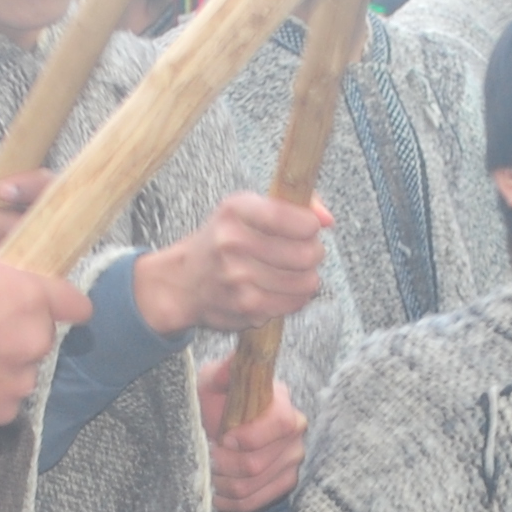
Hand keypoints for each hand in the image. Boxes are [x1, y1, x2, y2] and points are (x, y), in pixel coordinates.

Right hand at [0, 242, 89, 432]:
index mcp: (30, 297)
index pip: (75, 304)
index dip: (62, 303)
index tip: (52, 305)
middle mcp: (33, 341)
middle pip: (40, 337)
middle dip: (17, 334)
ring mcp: (18, 381)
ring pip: (19, 371)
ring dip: (0, 366)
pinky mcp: (0, 413)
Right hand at [136, 191, 328, 333]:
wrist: (182, 281)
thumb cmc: (223, 240)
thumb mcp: (246, 209)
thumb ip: (291, 204)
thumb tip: (328, 219)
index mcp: (235, 210)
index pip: (291, 218)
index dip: (310, 225)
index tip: (308, 227)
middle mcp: (232, 243)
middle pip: (307, 253)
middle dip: (314, 252)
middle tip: (305, 251)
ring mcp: (239, 278)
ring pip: (307, 282)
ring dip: (307, 276)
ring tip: (292, 270)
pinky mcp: (246, 308)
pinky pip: (295, 303)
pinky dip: (294, 296)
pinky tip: (280, 288)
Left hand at [199, 364, 306, 511]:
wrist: (224, 427)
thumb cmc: (217, 402)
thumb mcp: (212, 383)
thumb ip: (222, 373)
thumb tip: (234, 362)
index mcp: (282, 403)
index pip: (281, 424)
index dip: (250, 437)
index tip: (222, 438)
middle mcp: (296, 432)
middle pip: (257, 463)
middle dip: (223, 464)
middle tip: (208, 456)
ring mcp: (293, 459)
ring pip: (252, 485)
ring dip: (222, 483)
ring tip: (210, 472)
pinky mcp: (286, 482)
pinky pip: (256, 502)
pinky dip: (231, 501)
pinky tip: (218, 493)